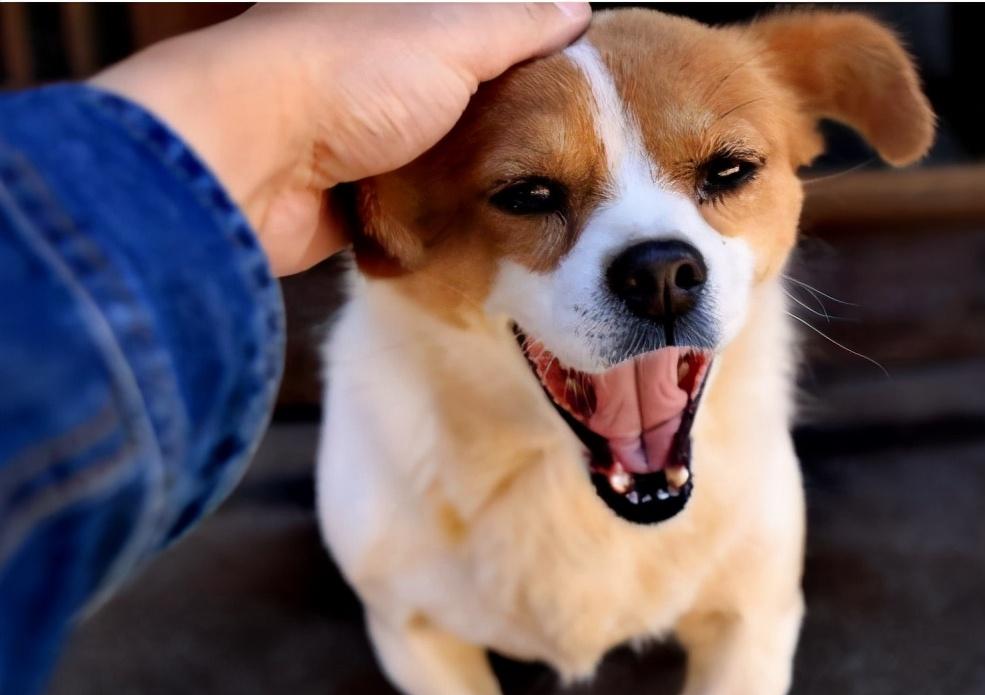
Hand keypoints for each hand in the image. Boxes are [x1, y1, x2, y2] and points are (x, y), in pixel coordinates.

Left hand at [92, 3, 590, 275]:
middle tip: (567, 162)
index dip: (529, 59)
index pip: (480, 35)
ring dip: (471, 185)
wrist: (254, 163)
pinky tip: (475, 233)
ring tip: (532, 205)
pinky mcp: (346, 199)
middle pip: (462, 106)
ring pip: (437, 165)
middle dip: (507, 132)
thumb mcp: (453, 35)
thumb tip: (575, 9)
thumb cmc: (345, 77)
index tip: (581, 89)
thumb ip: (516, 24)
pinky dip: (434, 224)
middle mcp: (375, 75)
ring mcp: (356, 140)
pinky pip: (407, 214)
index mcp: (397, 18)